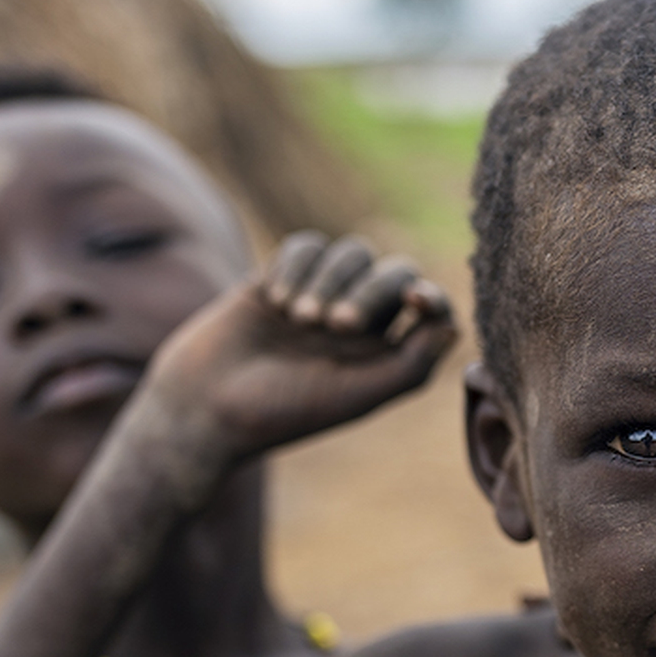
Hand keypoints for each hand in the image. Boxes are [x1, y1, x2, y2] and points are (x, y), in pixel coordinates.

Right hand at [140, 232, 456, 466]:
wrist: (205, 407)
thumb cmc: (285, 411)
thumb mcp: (357, 397)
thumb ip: (412, 365)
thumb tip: (450, 324)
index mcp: (388, 351)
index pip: (430, 309)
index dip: (432, 295)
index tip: (416, 299)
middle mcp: (361, 321)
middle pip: (394, 273)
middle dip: (371, 290)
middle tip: (336, 326)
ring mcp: (321, 294)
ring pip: (352, 253)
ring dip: (330, 281)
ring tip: (299, 319)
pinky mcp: (282, 276)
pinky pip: (308, 245)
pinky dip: (297, 267)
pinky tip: (276, 302)